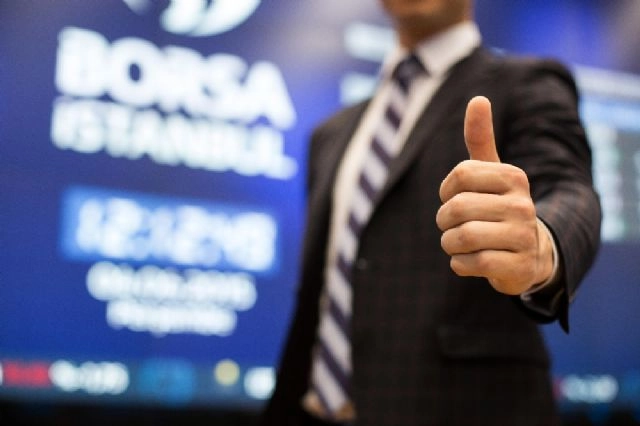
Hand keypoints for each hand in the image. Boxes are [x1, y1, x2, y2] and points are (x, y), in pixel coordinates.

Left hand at [436, 96, 553, 294]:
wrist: (532, 255)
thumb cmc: (499, 208)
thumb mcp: (492, 174)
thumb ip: (480, 140)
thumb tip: (478, 99)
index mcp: (514, 177)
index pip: (460, 175)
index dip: (446, 191)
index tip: (454, 199)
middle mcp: (523, 204)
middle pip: (457, 208)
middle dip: (444, 221)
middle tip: (452, 226)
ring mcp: (523, 236)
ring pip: (462, 237)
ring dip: (449, 244)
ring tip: (459, 244)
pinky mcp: (519, 266)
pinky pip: (470, 263)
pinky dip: (459, 264)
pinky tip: (469, 261)